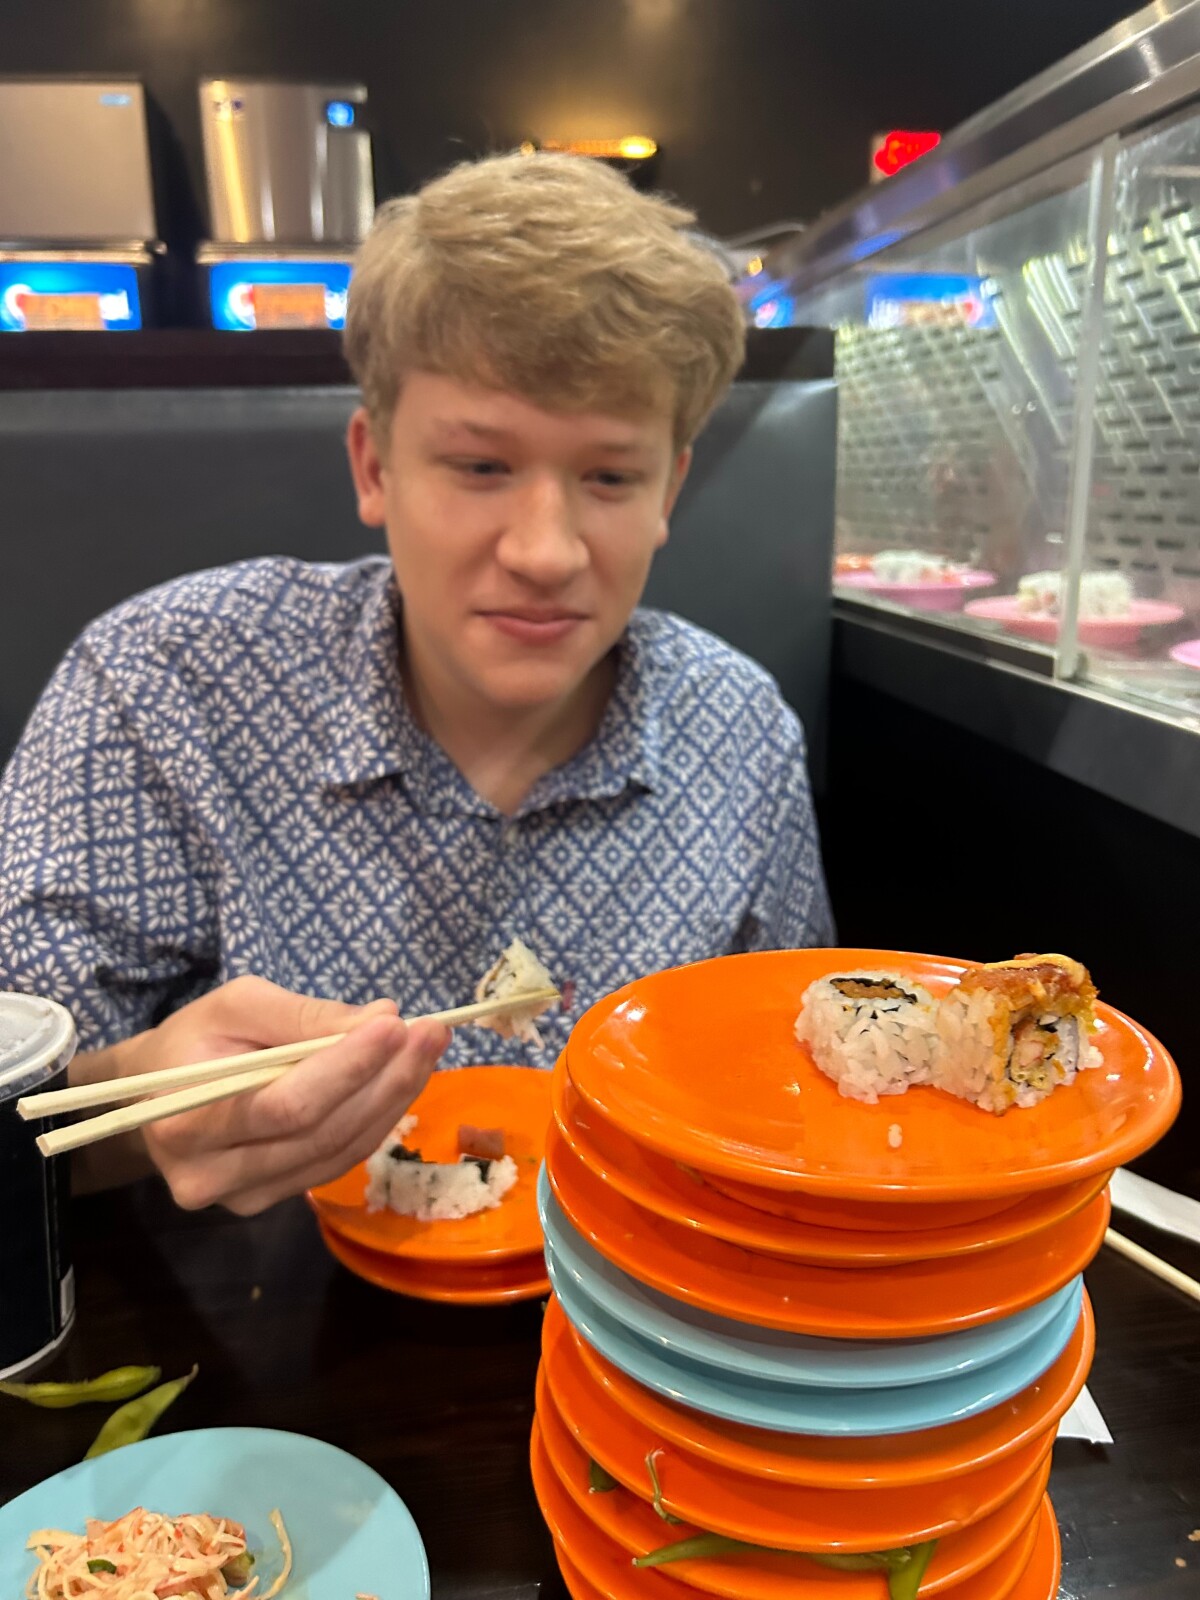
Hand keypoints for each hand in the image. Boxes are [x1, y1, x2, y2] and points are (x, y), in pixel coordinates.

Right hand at [97, 976, 448, 1213]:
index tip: (397, 1024)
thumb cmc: (194, 1040)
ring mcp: (241, 1198)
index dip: (348, 1067)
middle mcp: (210, 1176)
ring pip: (338, 1152)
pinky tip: (400, 1081)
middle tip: (432, 1032)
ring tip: (426, 1049)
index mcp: (186, 1122)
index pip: (286, 1105)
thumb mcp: (237, 1005)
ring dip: (393, 1099)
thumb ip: (304, 1016)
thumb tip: (381, 1020)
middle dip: (386, 1078)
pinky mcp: (270, 1200)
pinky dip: (376, 1119)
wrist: (155, 1095)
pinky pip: (336, 1162)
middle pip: (321, 1133)